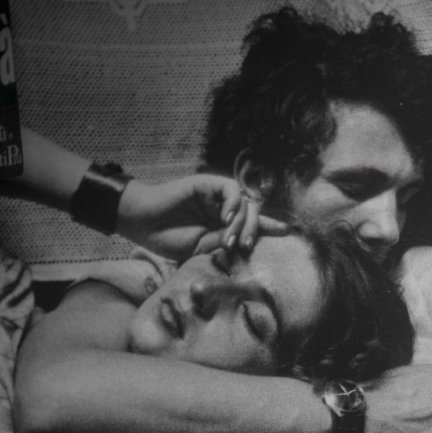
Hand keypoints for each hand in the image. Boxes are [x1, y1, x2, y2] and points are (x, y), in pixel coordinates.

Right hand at [117, 174, 285, 258]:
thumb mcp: (201, 249)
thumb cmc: (169, 239)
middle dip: (253, 230)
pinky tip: (225, 217)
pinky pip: (231, 189)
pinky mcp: (207, 183)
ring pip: (245, 202)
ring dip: (241, 221)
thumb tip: (246, 244)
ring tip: (229, 237)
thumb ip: (224, 244)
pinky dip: (234, 203)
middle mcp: (223, 209)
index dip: (269, 227)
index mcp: (223, 225)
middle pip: (253, 213)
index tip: (288, 232)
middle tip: (245, 245)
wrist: (144, 224)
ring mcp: (216, 195)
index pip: (252, 224)